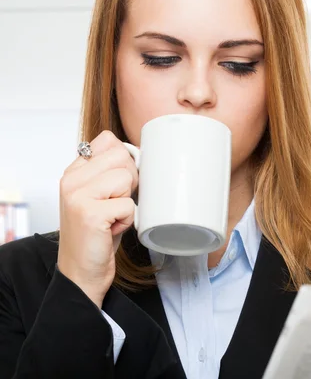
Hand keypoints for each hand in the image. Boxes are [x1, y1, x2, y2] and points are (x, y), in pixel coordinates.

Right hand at [57, 130, 138, 307]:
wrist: (81, 272)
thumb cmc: (97, 234)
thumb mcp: (100, 196)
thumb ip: (110, 172)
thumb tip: (136, 153)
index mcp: (74, 171)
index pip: (108, 141)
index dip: (124, 161)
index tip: (117, 184)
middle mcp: (71, 180)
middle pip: (121, 156)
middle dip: (129, 181)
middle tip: (116, 203)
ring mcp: (77, 195)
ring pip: (126, 178)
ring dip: (127, 202)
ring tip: (112, 217)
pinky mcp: (89, 213)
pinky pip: (129, 205)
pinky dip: (127, 220)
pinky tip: (111, 229)